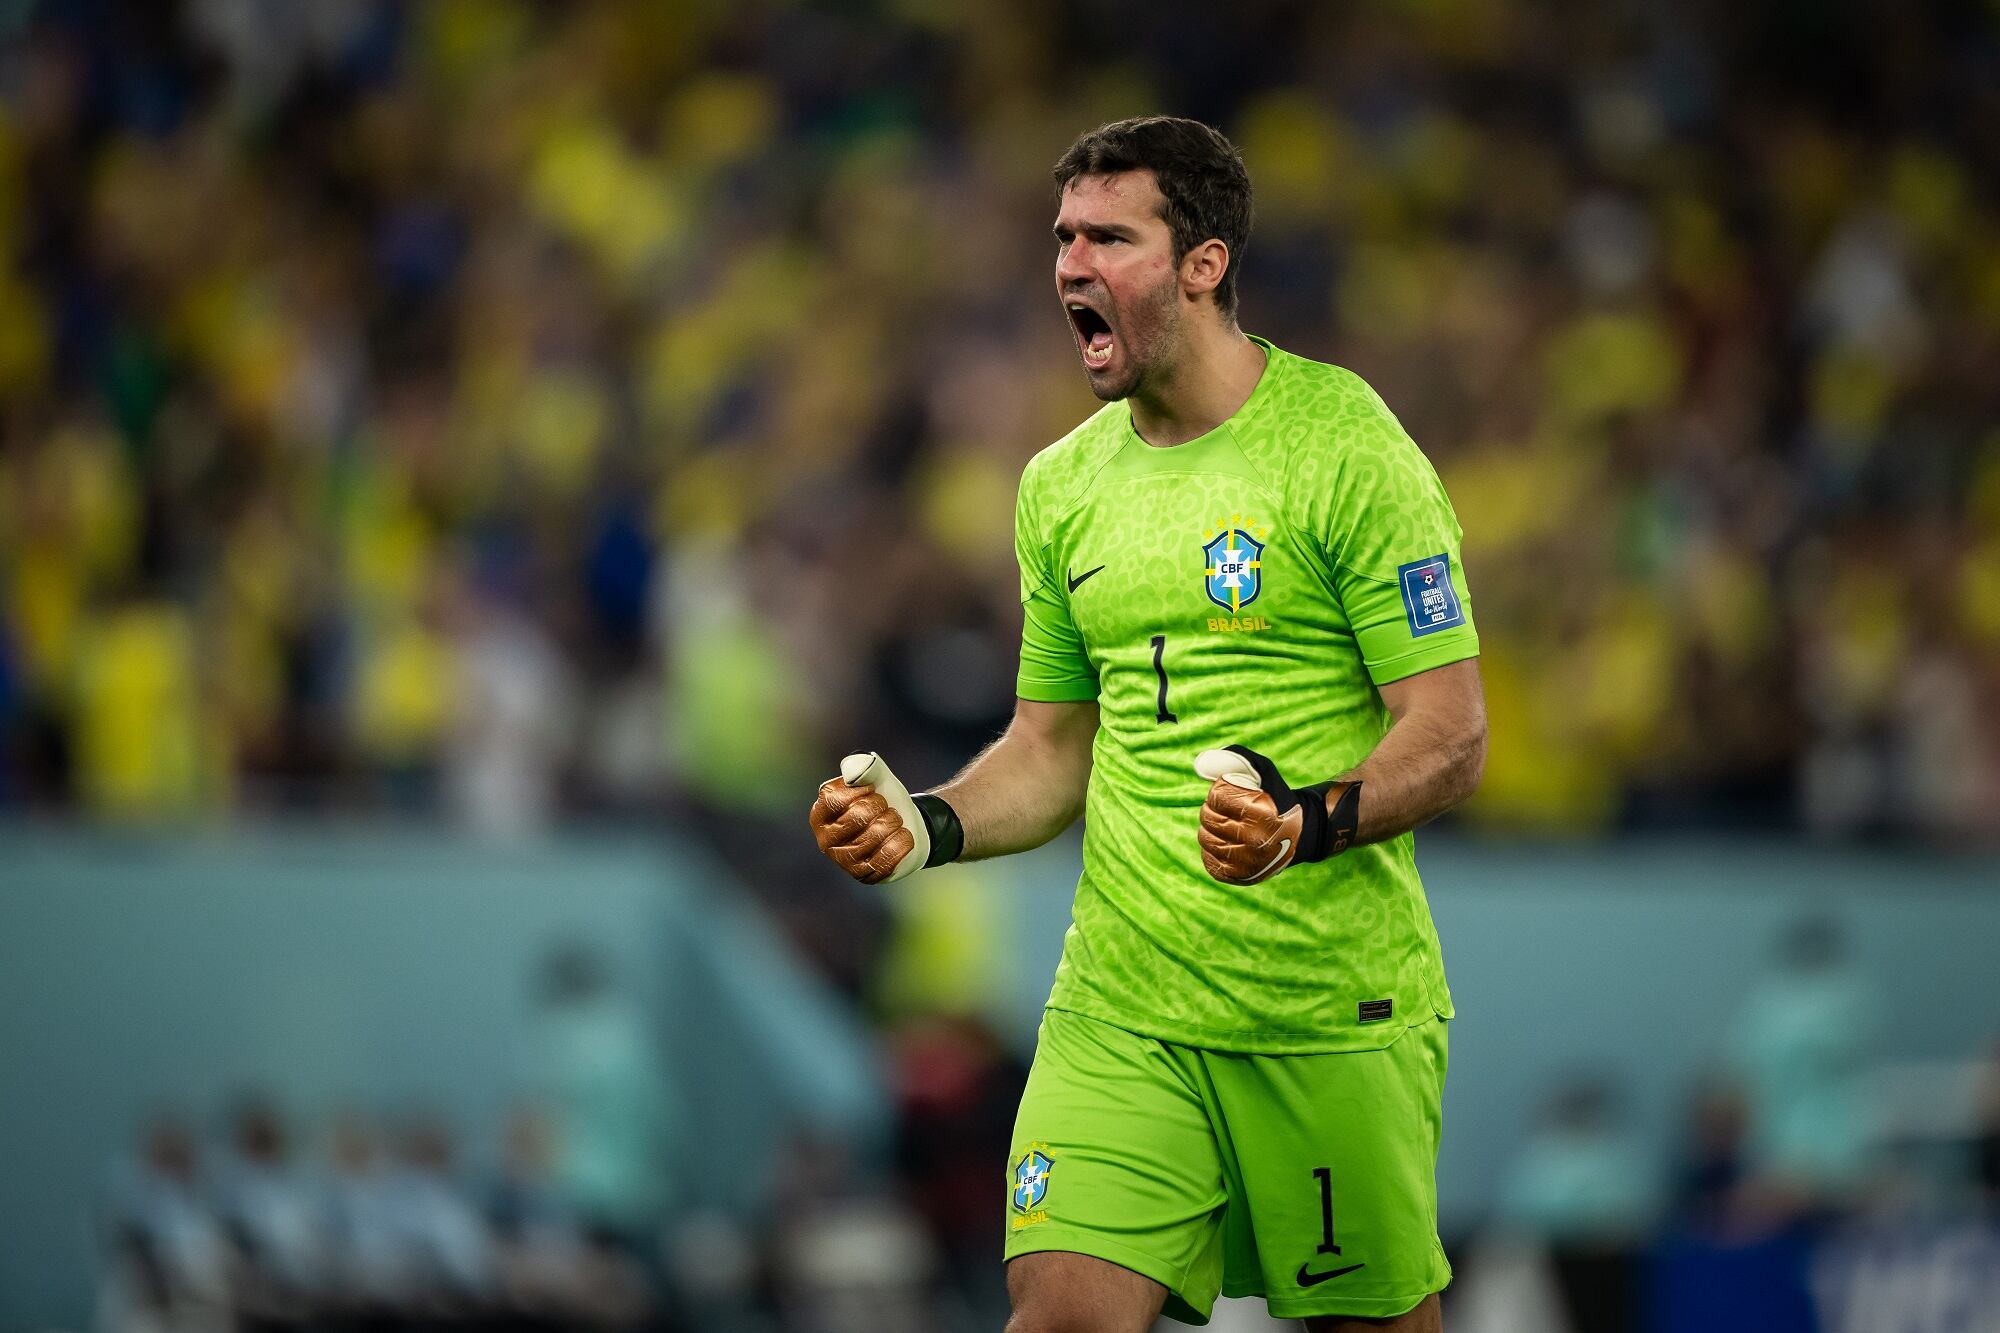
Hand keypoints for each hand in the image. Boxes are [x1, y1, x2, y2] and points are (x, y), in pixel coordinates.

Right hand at [808, 752, 929, 883]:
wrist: (907, 825)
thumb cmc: (883, 799)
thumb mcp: (876, 777)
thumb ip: (864, 766)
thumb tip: (852, 771)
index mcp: (819, 814)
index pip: (835, 799)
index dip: (861, 790)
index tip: (873, 789)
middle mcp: (826, 840)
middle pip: (858, 816)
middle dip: (882, 806)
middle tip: (885, 808)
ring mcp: (844, 861)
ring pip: (877, 835)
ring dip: (894, 823)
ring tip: (893, 822)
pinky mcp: (864, 876)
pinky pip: (889, 857)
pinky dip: (903, 841)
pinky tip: (902, 836)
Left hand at [1194, 745, 1354, 884]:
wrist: (1298, 835)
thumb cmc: (1276, 799)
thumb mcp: (1264, 772)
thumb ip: (1235, 758)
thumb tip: (1200, 764)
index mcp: (1261, 815)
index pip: (1217, 796)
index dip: (1221, 790)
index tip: (1233, 794)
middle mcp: (1255, 842)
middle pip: (1208, 817)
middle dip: (1214, 808)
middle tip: (1230, 809)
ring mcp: (1246, 863)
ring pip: (1204, 837)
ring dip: (1211, 827)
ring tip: (1229, 824)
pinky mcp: (1238, 876)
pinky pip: (1208, 858)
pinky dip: (1212, 848)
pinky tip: (1227, 841)